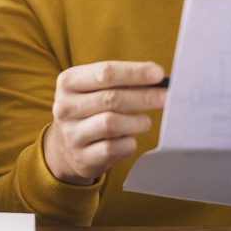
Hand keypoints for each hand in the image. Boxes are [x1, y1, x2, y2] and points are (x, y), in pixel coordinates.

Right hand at [42, 60, 166, 185]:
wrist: (65, 148)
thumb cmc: (89, 110)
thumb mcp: (94, 89)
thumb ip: (120, 80)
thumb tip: (156, 77)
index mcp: (68, 82)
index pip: (104, 72)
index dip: (134, 72)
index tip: (158, 74)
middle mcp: (65, 107)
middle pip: (111, 98)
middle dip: (144, 96)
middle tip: (166, 97)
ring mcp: (72, 134)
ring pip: (111, 123)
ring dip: (137, 121)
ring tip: (145, 121)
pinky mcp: (83, 157)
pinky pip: (114, 148)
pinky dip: (129, 143)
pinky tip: (129, 138)